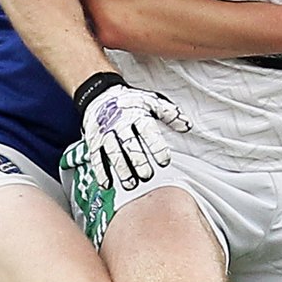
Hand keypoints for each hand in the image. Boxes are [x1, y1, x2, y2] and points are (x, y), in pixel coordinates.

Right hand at [73, 73, 190, 188]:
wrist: (100, 96)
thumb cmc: (131, 102)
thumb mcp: (152, 102)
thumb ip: (170, 114)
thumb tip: (187, 126)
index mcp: (137, 114)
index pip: (148, 131)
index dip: (156, 146)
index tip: (164, 161)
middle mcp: (120, 124)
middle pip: (129, 144)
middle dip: (138, 161)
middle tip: (147, 176)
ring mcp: (105, 134)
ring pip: (113, 153)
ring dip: (121, 170)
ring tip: (131, 184)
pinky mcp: (94, 142)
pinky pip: (96, 158)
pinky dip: (101, 172)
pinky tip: (108, 184)